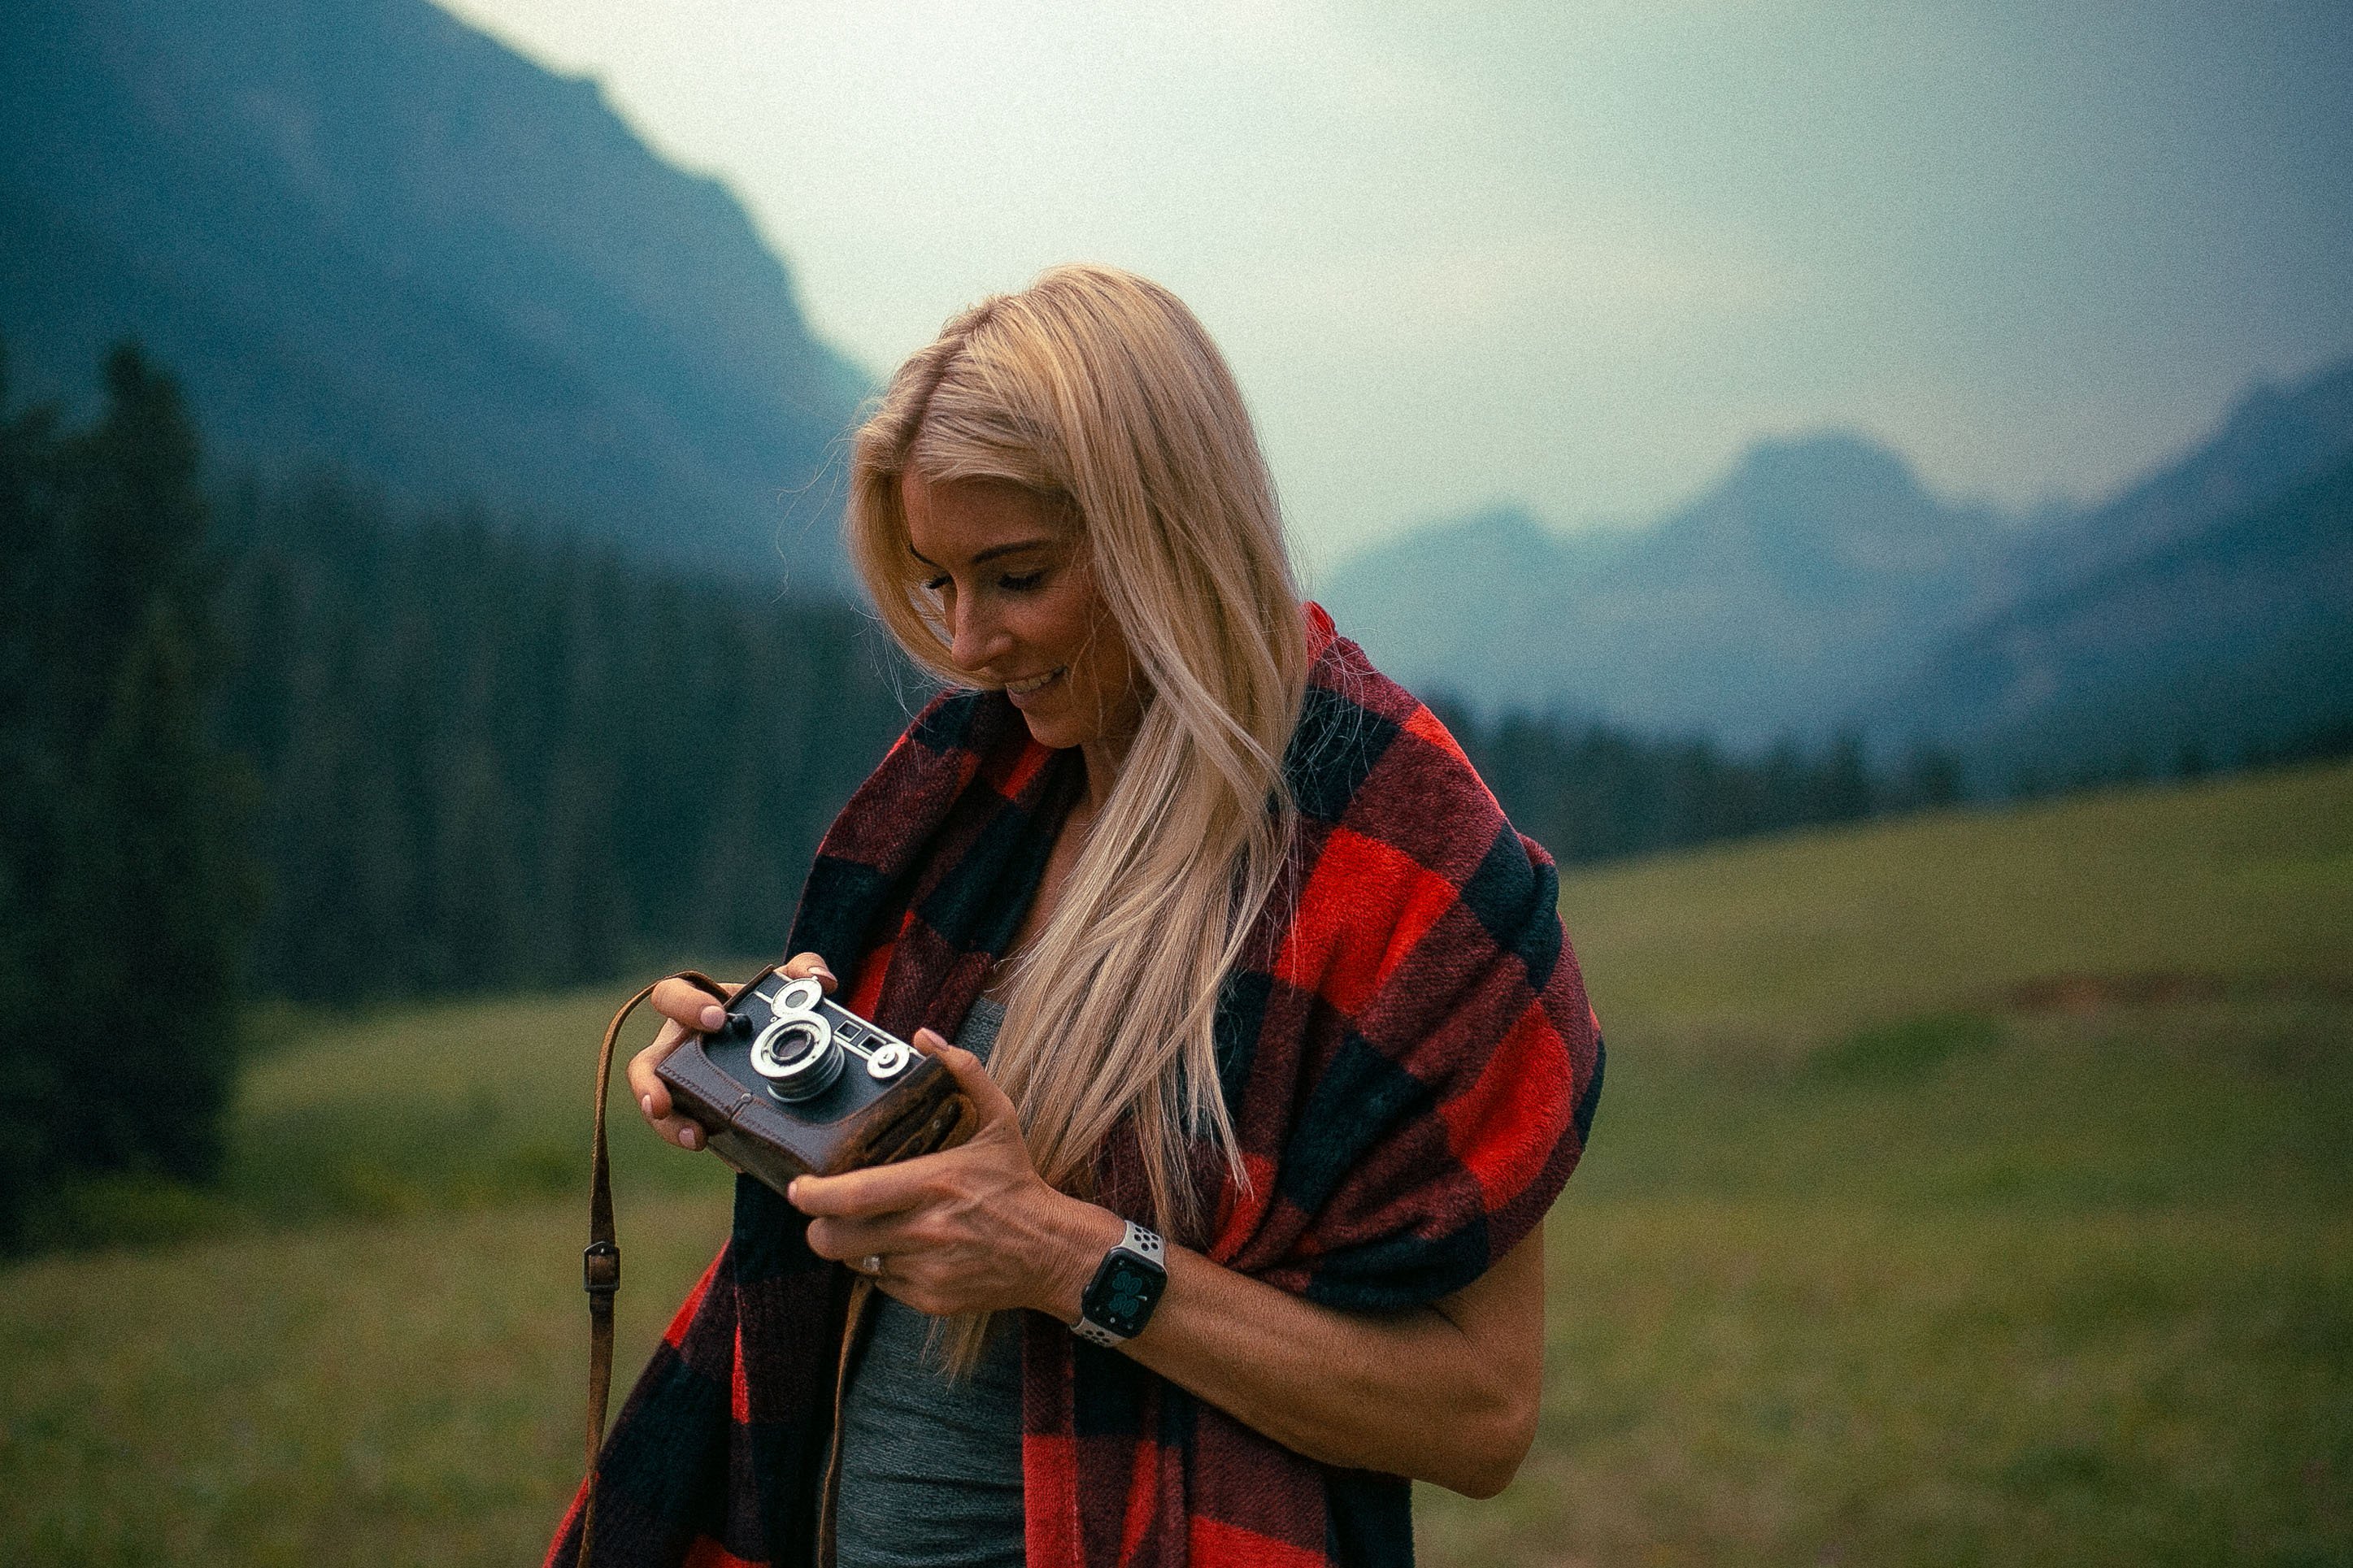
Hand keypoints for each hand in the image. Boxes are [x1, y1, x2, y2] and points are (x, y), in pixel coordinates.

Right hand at [627, 953, 833, 1152]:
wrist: (770, 1049)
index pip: (671, 996)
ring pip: (657, 1107)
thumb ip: (801, 973)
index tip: (715, 1020)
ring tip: (696, 1139)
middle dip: (648, 1085)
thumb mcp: (781, 990)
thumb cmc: (762, 1012)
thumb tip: (822, 981)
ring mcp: (680, 1084)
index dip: (686, 1006)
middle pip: (643, 1065)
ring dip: (669, 1126)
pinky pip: (692, 1131)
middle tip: (665, 1102)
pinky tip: (735, 1157)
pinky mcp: (696, 1113)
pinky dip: (711, 1143)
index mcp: (691, 1007)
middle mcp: (677, 1047)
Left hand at [789, 1026, 1123, 1319]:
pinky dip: (886, 1269)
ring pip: (856, 1263)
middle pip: (836, 1240)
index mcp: (935, 1182)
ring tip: (876, 1227)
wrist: (1053, 1252)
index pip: (854, 1195)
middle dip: (820, 1228)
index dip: (814, 1195)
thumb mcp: (999, 1121)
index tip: (799, 1187)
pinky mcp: (929, 1298)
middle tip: (826, 1213)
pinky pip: (883, 1286)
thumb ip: (963, 1073)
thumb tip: (926, 1038)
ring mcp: (926, 1268)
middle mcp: (926, 1229)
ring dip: (856, 1247)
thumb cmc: (1018, 1185)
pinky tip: (910, 1250)